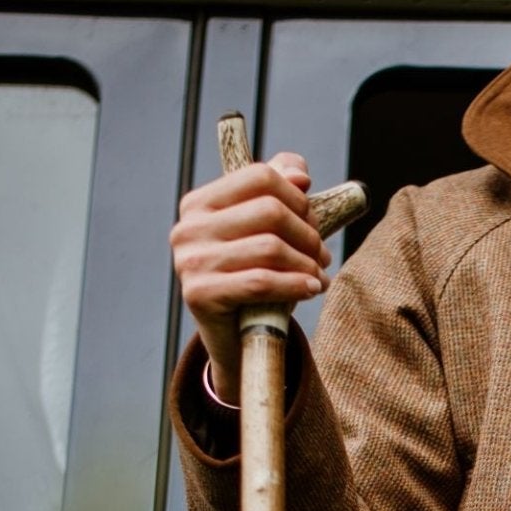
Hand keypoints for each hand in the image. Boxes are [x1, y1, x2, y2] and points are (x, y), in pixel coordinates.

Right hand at [170, 152, 330, 403]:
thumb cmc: (251, 278)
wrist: (232, 338)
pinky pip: (261, 282)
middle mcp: (188, 228)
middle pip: (270, 210)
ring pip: (270, 247)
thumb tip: (299, 172)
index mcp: (200, 203)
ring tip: (319, 275)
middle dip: (307, 233)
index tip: (313, 220)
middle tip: (322, 254)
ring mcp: (190, 261)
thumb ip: (279, 193)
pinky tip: (314, 288)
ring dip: (307, 263)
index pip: (260, 176)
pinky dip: (296, 284)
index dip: (297, 197)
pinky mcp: (200, 294)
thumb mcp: (264, 233)